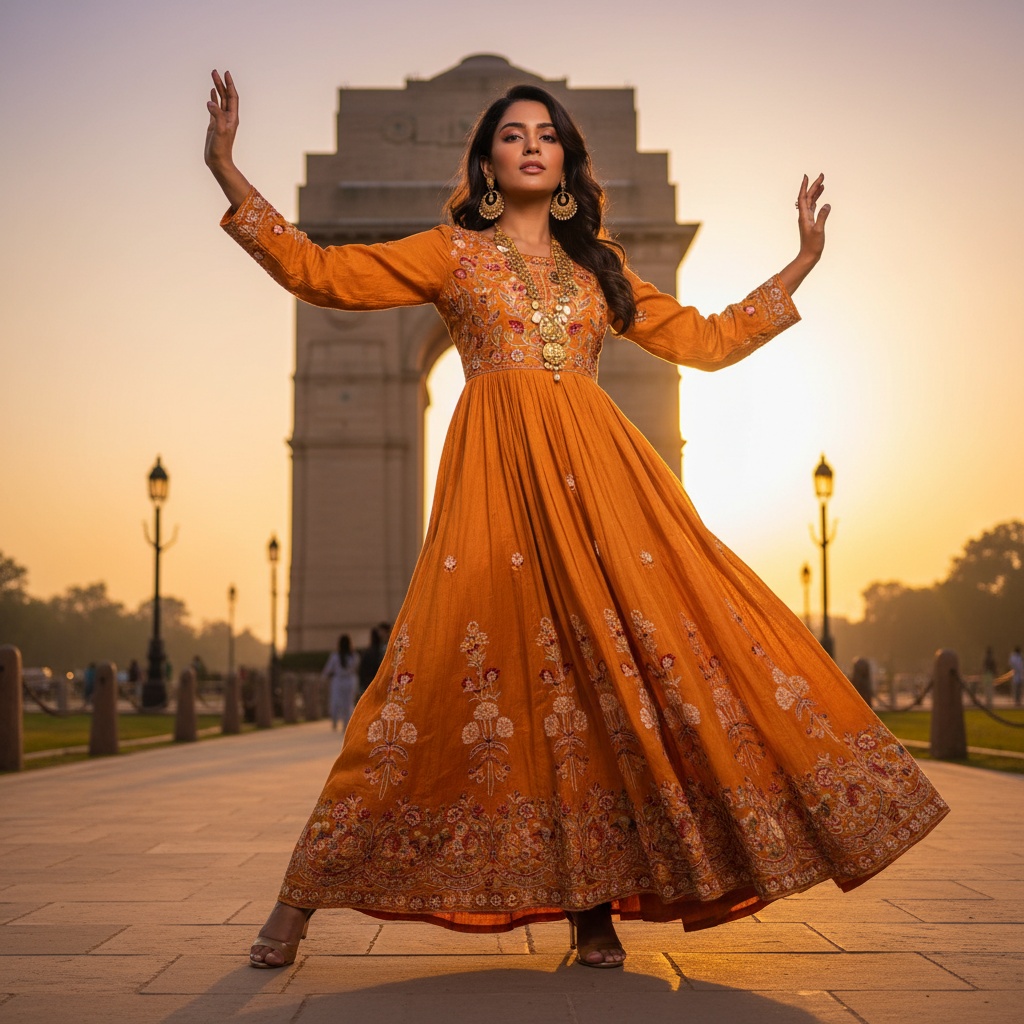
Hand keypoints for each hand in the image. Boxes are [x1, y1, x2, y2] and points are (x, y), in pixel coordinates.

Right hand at [204, 70, 249, 209]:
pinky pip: (215, 108)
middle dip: (222, 83)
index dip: (230, 85)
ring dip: (217, 89)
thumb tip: (210, 102)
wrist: (218, 161)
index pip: (233, 97)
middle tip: (215, 71)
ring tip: (213, 77)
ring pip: (220, 100)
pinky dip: (213, 99)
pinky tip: (211, 93)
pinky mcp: (215, 124)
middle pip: (226, 96)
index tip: (226, 73)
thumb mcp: (219, 131)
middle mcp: (229, 117)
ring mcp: (222, 120)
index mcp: (233, 118)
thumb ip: (217, 115)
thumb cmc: (221, 148)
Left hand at [795, 173, 829, 264]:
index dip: (805, 186)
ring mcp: (807, 219)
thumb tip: (827, 205)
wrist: (808, 256)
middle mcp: (804, 216)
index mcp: (804, 216)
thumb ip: (823, 217)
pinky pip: (813, 208)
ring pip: (810, 202)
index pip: (803, 197)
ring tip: (822, 183)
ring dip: (815, 192)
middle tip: (821, 176)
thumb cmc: (812, 245)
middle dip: (813, 186)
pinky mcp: (810, 222)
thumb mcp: (819, 231)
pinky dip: (816, 201)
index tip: (807, 176)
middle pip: (807, 197)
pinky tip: (819, 197)